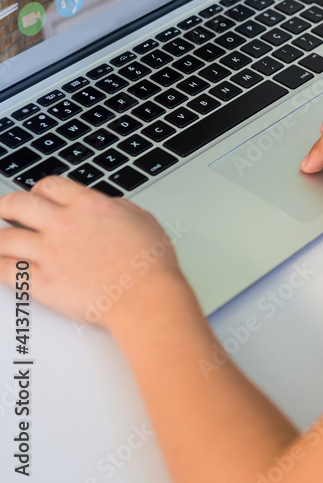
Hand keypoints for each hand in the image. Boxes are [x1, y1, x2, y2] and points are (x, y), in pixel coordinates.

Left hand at [0, 177, 186, 330]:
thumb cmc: (149, 263)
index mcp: (88, 204)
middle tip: (3, 211)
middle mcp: (63, 224)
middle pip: (18, 204)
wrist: (144, 296)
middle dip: (6, 205)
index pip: (50, 186)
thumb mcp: (141, 218)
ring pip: (4, 238)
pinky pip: (5, 271)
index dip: (39, 190)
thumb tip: (108, 207)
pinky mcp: (41, 283)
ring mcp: (49, 253)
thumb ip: (117, 208)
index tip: (37, 197)